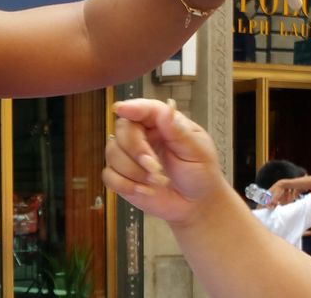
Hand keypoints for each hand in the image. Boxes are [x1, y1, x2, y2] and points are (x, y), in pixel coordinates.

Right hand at [103, 99, 227, 226]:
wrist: (197, 205)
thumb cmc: (201, 174)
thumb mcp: (198, 152)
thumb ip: (179, 131)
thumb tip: (169, 105)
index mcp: (160, 124)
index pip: (142, 109)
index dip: (131, 107)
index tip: (120, 109)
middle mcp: (141, 135)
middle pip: (122, 130)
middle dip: (136, 150)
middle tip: (155, 168)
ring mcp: (128, 156)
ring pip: (112, 152)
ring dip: (134, 171)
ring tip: (157, 182)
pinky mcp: (121, 176)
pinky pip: (109, 175)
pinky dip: (125, 185)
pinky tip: (145, 190)